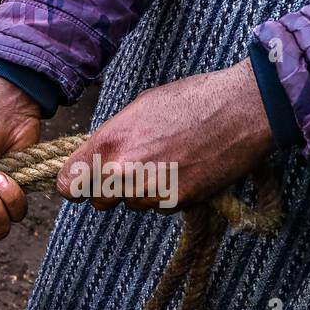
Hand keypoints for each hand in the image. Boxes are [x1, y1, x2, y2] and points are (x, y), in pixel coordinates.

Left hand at [56, 59, 274, 212]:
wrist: (241, 109)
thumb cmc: (190, 101)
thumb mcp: (138, 110)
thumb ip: (111, 139)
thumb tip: (96, 157)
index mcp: (108, 144)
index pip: (68, 184)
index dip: (74, 185)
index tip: (82, 183)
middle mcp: (123, 171)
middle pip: (98, 201)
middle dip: (110, 190)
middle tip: (134, 171)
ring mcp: (149, 189)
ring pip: (131, 205)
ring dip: (142, 192)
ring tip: (167, 163)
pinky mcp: (175, 201)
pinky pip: (159, 207)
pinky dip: (168, 195)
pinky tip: (184, 170)